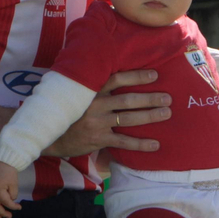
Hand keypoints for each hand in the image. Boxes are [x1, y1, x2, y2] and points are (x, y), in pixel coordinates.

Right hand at [45, 68, 170, 156]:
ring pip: (129, 119)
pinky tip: (155, 144)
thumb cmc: (69, 111)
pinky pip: (123, 142)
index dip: (136, 76)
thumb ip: (94, 85)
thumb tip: (115, 73)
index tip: (154, 75)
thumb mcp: (78, 93)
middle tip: (167, 98)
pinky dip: (140, 144)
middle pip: (128, 100)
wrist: (51, 134)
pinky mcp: (99, 139)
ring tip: (166, 114)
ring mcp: (98, 123)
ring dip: (149, 116)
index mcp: (92, 90)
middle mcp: (96, 104)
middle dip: (150, 98)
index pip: (116, 79)